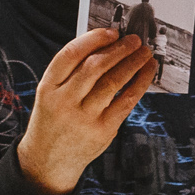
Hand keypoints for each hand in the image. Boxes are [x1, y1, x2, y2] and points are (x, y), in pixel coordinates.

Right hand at [17, 25, 157, 194]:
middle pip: (95, 66)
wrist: (47, 162)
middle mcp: (64, 102)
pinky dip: (139, 83)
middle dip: (118, 49)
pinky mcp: (103, 130)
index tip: (111, 32)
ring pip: (113, 82)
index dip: (93, 39)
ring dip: (132, 63)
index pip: (70, 55)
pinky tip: (146, 72)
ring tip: (144, 52)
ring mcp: (84, 117)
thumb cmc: (53, 121)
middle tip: (134, 40)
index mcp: (48, 88)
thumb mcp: (50, 95)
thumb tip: (105, 46)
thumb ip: (71, 73)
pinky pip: (125, 101)